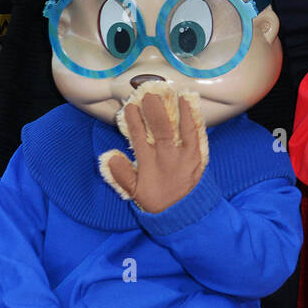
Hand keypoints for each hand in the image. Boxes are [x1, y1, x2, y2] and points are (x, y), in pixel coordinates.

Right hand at [101, 83, 208, 213]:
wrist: (185, 214)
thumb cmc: (158, 202)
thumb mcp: (134, 193)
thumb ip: (121, 174)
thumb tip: (110, 156)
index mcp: (148, 164)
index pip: (138, 138)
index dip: (133, 121)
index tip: (129, 107)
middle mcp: (166, 157)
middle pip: (158, 129)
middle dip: (152, 110)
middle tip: (147, 94)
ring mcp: (183, 155)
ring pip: (177, 128)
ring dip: (172, 110)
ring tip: (169, 93)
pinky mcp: (197, 155)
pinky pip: (194, 133)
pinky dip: (191, 118)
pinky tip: (188, 103)